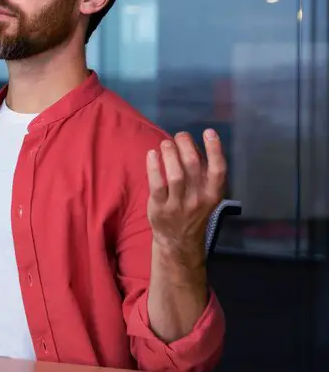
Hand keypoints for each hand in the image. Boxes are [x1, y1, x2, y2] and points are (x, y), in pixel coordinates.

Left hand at [146, 129, 226, 265]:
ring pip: (175, 174)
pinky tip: (152, 154)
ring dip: (170, 153)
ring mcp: (179, 204)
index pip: (218, 169)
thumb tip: (191, 144)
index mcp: (213, 194)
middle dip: (186, 145)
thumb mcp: (206, 194)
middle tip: (180, 136)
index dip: (215, 149)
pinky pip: (156, 184)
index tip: (209, 131)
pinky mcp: (160, 207)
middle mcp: (198, 199)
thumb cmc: (193, 210)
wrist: (178, 240)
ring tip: (166, 143)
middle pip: (193, 166)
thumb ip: (202, 172)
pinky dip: (153, 166)